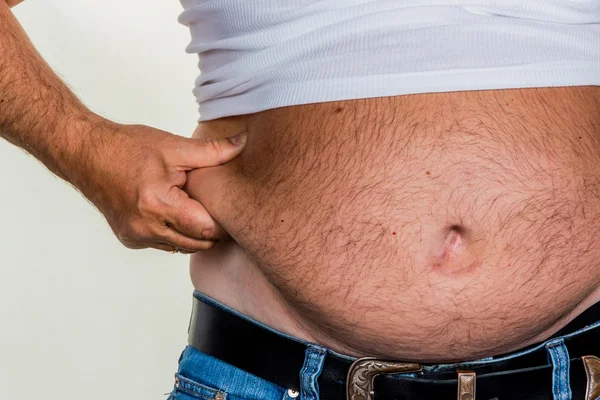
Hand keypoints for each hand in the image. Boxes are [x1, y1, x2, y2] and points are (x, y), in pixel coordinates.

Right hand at [71, 119, 246, 252]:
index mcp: (158, 205)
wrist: (85, 154)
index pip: (206, 229)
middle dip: (214, 232)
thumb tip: (242, 143)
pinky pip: (164, 243)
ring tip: (201, 210)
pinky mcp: (130, 239)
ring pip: (182, 247)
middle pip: (197, 244)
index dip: (225, 223)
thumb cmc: (126, 148)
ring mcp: (136, 237)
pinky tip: (179, 213)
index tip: (235, 210)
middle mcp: (145, 228)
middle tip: (225, 212)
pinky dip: (176, 233)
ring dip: (195, 234)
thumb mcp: (173, 146)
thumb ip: (212, 151)